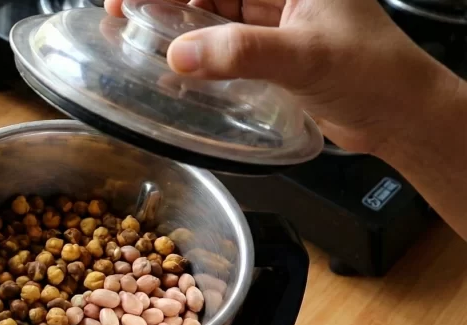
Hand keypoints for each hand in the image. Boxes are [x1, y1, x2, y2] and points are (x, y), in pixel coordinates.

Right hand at [103, 0, 462, 156]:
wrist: (399, 116)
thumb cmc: (376, 71)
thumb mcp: (305, 56)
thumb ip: (242, 53)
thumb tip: (181, 54)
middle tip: (121, 15)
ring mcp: (272, 16)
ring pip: (209, 11)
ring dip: (174, 24)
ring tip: (136, 39)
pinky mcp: (267, 48)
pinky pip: (218, 42)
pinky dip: (193, 52)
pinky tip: (170, 66)